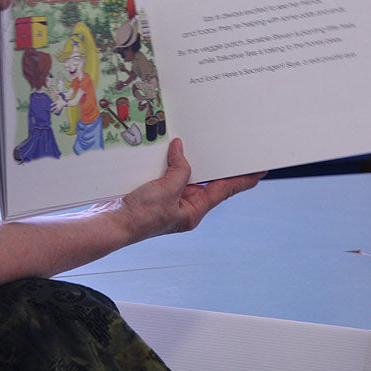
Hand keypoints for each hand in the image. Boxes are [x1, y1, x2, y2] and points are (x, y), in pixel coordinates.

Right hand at [114, 138, 260, 242]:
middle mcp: (186, 206)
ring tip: (207, 146)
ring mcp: (171, 200)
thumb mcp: (166, 189)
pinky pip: (170, 175)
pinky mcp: (156, 193)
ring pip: (188, 176)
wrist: (110, 224)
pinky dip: (172, 163)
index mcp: (194, 211)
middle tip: (236, 151)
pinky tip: (173, 151)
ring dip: (193, 162)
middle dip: (219, 166)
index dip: (244, 179)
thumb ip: (179, 169)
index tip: (260, 170)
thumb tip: (180, 150)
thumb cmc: (139, 216)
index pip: (226, 190)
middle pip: (208, 182)